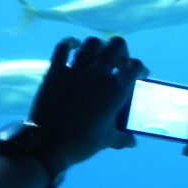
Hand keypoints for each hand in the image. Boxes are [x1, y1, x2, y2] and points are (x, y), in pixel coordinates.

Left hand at [29, 36, 148, 167]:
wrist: (48, 144)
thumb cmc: (82, 143)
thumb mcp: (107, 140)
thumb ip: (122, 137)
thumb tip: (132, 141)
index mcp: (115, 89)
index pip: (134, 66)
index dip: (139, 69)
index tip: (138, 75)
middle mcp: (98, 74)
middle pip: (116, 45)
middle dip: (122, 50)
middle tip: (119, 61)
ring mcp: (76, 69)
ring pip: (92, 43)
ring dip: (98, 47)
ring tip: (98, 55)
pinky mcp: (56, 70)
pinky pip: (63, 47)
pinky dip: (69, 43)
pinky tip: (73, 45)